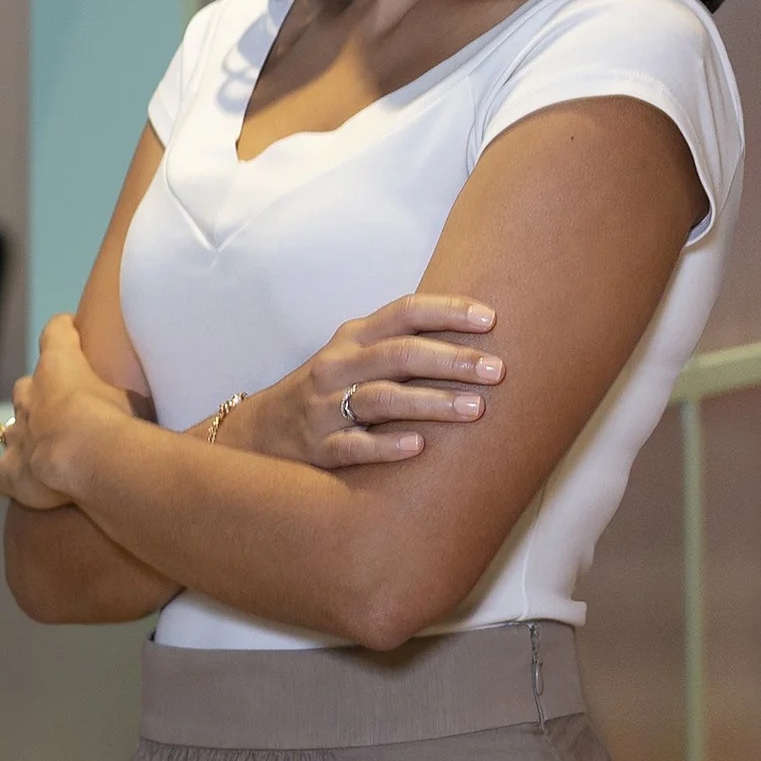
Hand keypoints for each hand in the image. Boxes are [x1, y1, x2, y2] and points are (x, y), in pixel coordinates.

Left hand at [0, 314, 131, 509]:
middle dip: (40, 393)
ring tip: (48, 446)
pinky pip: (4, 472)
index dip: (63, 330)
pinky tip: (26, 480)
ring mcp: (17, 434)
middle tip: (63, 406)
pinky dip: (13, 474)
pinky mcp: (11, 470)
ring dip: (28, 433)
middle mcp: (30, 396)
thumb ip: (126, 396)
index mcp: (60, 366)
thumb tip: (142, 402)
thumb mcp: (134, 398)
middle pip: (26, 386)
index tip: (71, 328)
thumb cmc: (114, 419)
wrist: (85, 459)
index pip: (56, 332)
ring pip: (12, 427)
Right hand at [223, 293, 503, 468]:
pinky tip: (418, 446)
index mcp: (355, 337)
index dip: (447, 311)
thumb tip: (480, 334)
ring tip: (476, 409)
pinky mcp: (318, 449)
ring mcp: (326, 407)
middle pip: (400, 355)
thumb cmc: (330, 389)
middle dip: (452, 360)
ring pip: (382, 399)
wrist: (262, 432)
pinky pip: (354, 445)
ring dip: (431, 402)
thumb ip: (404, 343)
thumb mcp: (357, 355)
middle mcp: (339, 365)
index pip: (405, 312)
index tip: (491, 318)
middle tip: (498, 370)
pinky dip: (386, 445)